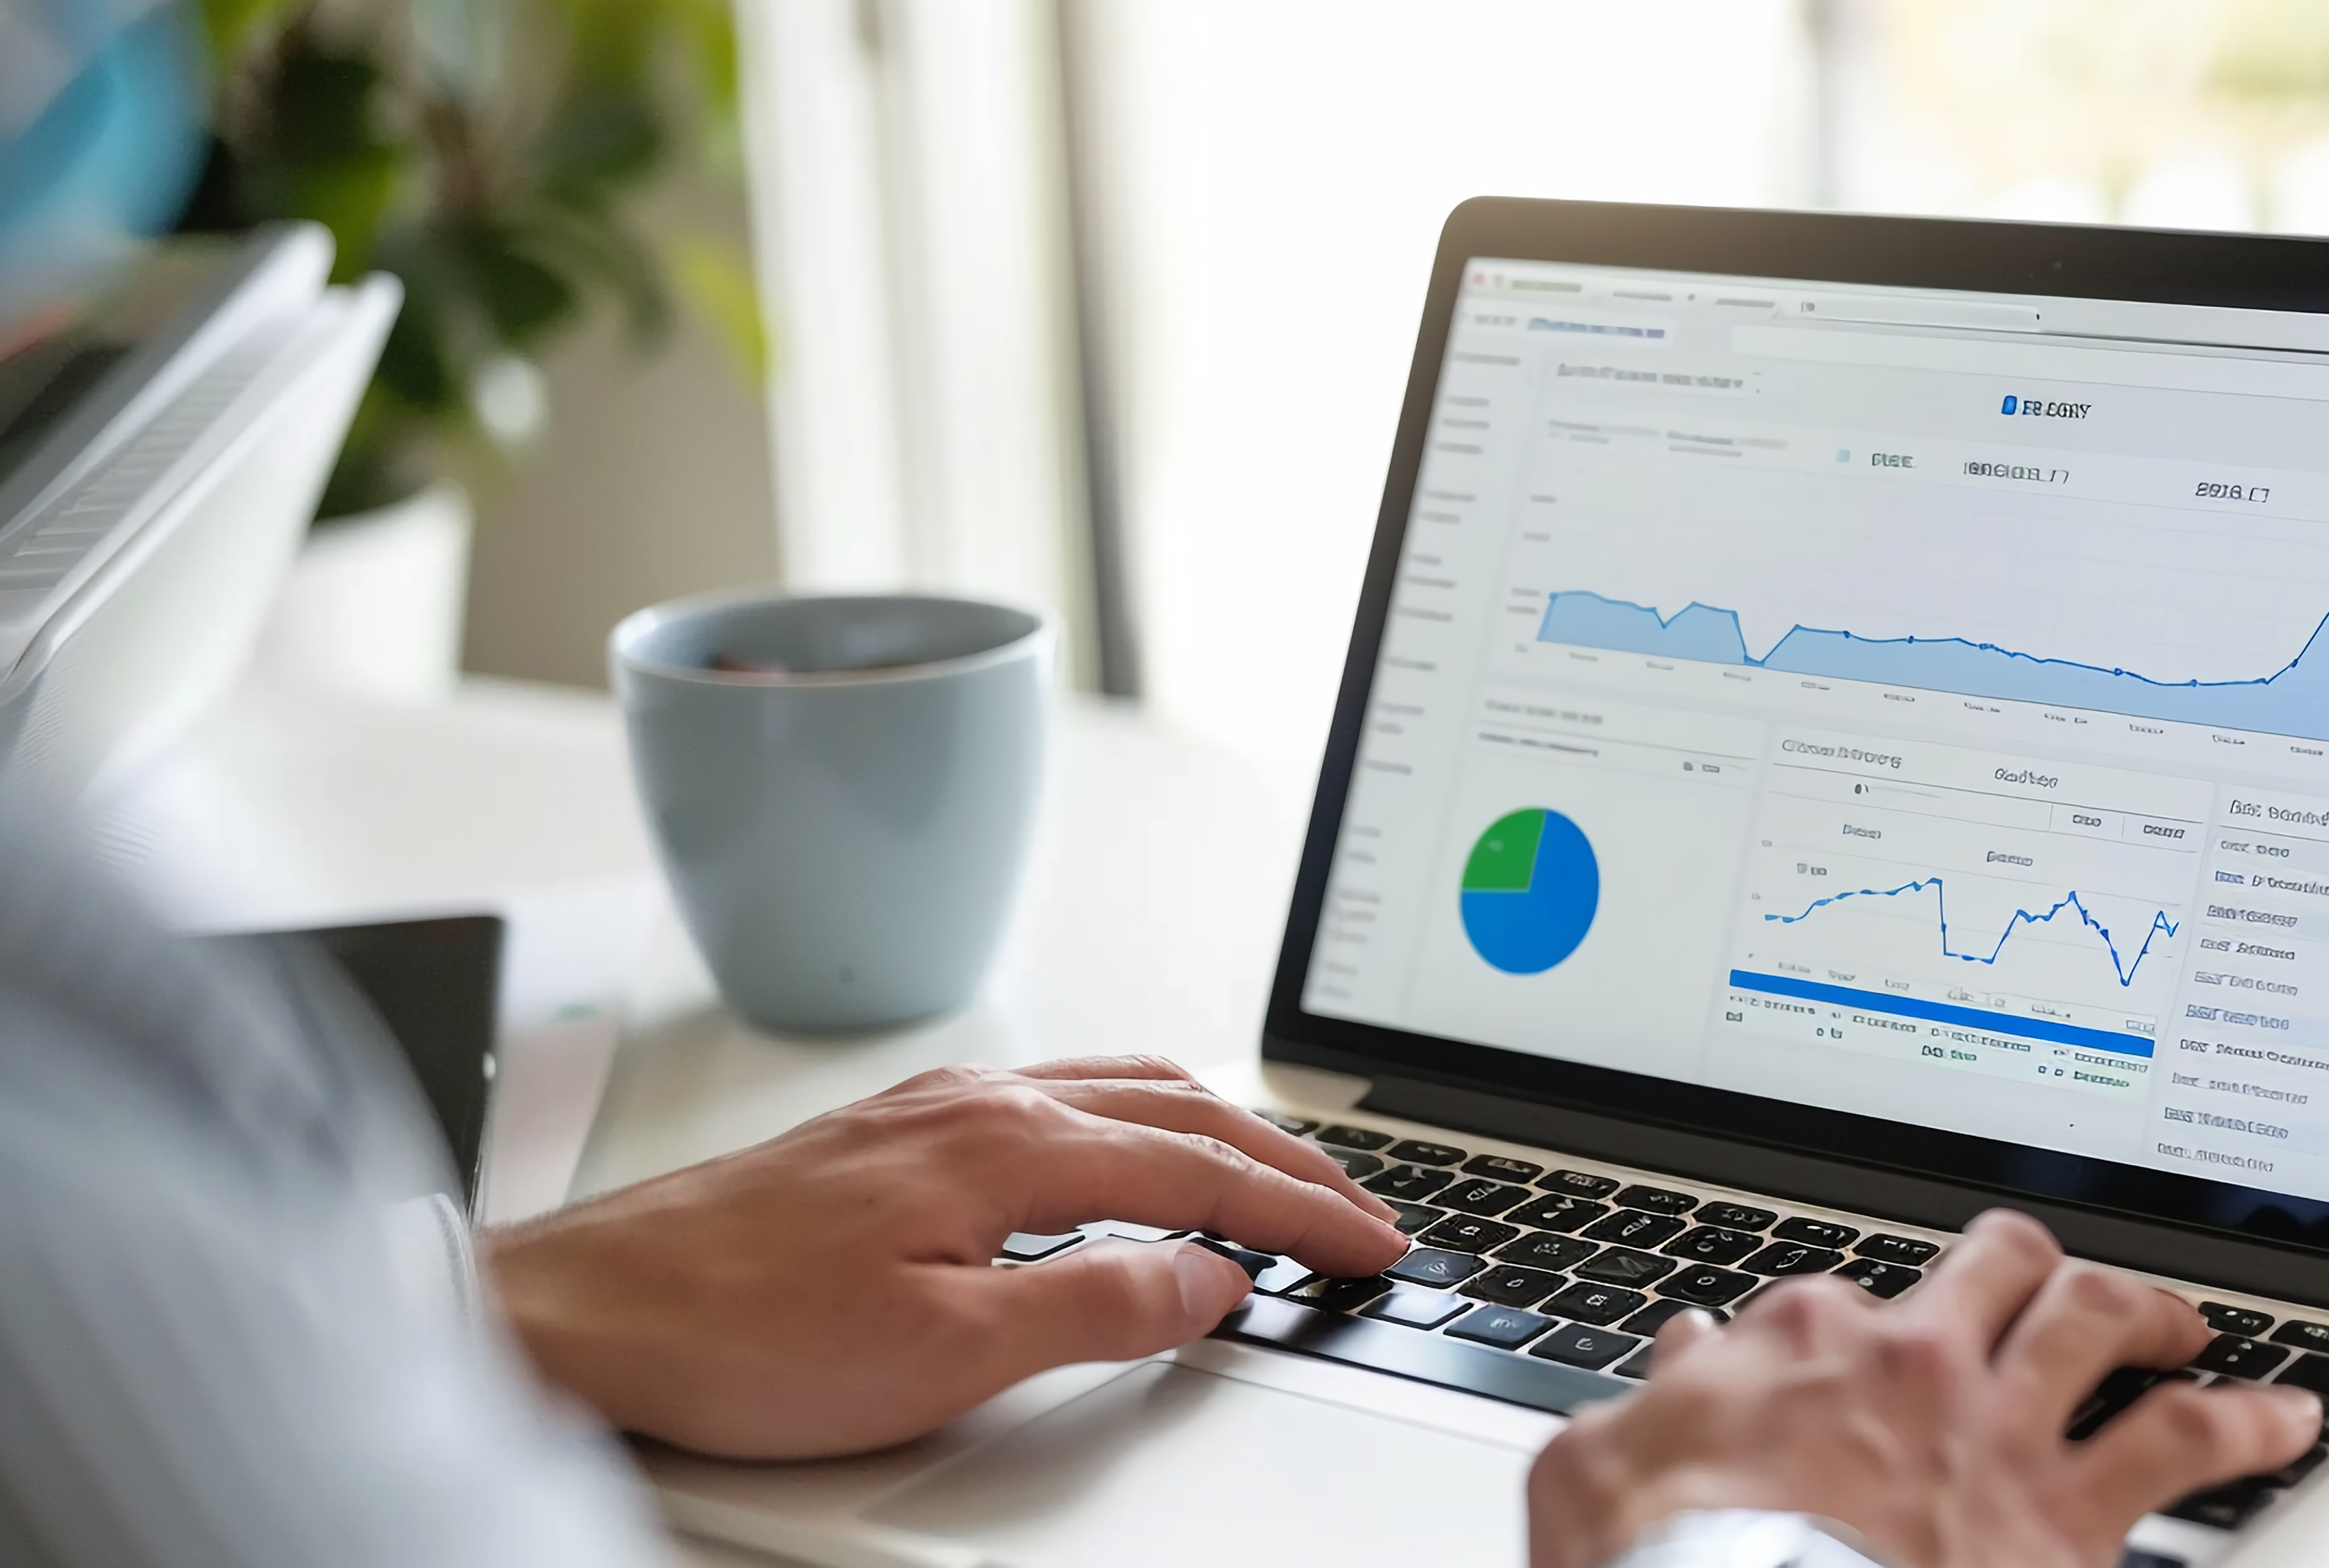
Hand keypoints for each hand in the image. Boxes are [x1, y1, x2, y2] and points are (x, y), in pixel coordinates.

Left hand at [486, 1055, 1406, 1458]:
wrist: (577, 1313)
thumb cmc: (731, 1336)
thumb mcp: (941, 1355)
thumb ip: (1093, 1308)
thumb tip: (1208, 1280)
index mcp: (1006, 1146)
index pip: (1204, 1170)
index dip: (1306, 1213)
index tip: (1375, 1245)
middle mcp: (978, 1102)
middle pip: (1181, 1109)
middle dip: (1289, 1160)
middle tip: (1363, 1213)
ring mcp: (933, 1107)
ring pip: (1123, 1086)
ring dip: (1221, 1127)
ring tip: (1281, 1173)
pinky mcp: (893, 1130)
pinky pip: (1063, 1094)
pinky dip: (1143, 1117)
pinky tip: (1136, 1148)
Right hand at [1525, 1210, 2316, 1567]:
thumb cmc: (1667, 1567)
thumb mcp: (1600, 1473)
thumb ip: (1657, 1401)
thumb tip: (1686, 1353)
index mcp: (1804, 1344)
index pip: (1847, 1301)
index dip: (1855, 1329)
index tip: (1862, 1359)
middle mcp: (1919, 1361)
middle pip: (2003, 1266)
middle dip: (2038, 1266)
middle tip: (2063, 1286)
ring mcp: (2004, 1431)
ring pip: (2109, 1321)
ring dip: (2157, 1313)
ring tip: (2192, 1327)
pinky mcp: (2071, 1513)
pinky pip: (2188, 1442)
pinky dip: (2249, 1423)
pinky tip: (2289, 1420)